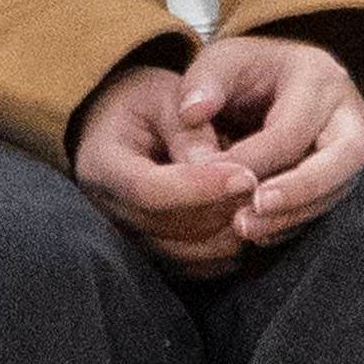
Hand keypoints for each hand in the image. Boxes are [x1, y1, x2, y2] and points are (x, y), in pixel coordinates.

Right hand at [71, 62, 258, 276]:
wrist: (116, 126)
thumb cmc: (141, 103)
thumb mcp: (162, 96)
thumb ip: (189, 129)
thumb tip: (221, 168)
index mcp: (101, 164)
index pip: (149, 190)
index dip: (199, 188)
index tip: (245, 175)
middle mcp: (108, 210)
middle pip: (170, 226)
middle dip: (221, 208)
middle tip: (261, 183)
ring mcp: (128, 237)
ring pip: (186, 252)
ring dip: (227, 231)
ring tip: (253, 198)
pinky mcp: (151, 252)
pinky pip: (194, 267)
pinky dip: (223, 249)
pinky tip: (239, 218)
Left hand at [174, 35, 363, 248]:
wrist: (269, 78)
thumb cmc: (242, 69)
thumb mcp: (218, 61)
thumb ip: (201, 83)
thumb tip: (192, 114)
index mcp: (317, 74)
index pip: (291, 129)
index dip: (254, 159)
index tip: (216, 180)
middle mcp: (348, 110)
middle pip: (341, 160)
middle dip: (295, 193)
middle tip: (247, 217)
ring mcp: (353, 143)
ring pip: (338, 188)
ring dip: (293, 214)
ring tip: (245, 229)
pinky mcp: (345, 172)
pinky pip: (329, 203)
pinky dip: (295, 220)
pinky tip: (260, 233)